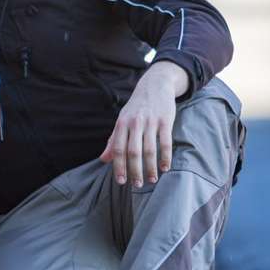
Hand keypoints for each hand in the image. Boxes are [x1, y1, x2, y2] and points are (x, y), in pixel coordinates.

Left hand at [99, 61, 188, 186]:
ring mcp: (150, 121)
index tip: (120, 181)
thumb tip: (103, 159)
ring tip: (151, 180)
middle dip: (134, 170)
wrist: (155, 84)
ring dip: (150, 167)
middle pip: (133, 152)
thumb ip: (114, 140)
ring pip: (149, 149)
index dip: (118, 166)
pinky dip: (165, 157)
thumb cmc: (136, 107)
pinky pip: (165, 142)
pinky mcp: (165, 120)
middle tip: (137, 185)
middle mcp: (135, 123)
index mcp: (122, 123)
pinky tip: (165, 168)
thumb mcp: (122, 120)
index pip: (118, 149)